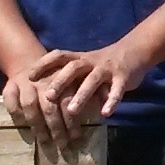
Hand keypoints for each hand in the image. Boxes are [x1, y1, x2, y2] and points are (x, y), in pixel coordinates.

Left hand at [6, 40, 147, 149]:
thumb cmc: (103, 63)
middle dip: (60, 81)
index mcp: (80, 58)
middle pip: (74, 67)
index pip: (59, 56)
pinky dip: (111, 101)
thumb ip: (70, 78)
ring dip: (82, 95)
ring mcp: (108, 69)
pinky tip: (105, 113)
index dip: (43, 64)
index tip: (29, 76)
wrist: (134, 51)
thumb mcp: (85, 66)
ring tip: (72, 111)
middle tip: (48, 96)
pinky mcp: (123, 77)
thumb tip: (43, 97)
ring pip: (93, 80)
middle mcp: (92, 62)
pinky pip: (117, 89)